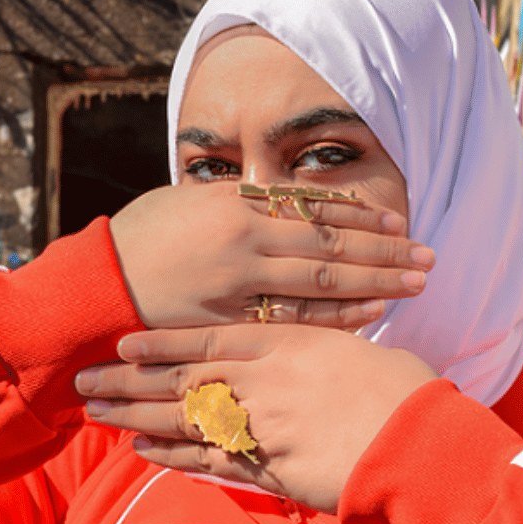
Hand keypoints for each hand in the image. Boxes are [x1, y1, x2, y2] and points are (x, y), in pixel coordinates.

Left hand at [74, 324, 438, 513]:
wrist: (419, 439)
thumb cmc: (397, 388)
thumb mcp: (350, 350)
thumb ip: (311, 345)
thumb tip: (291, 350)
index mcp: (285, 342)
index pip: (206, 339)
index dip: (160, 341)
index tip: (123, 341)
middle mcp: (263, 380)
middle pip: (180, 378)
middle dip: (128, 381)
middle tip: (87, 382)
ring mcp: (261, 424)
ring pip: (183, 418)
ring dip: (136, 417)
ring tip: (99, 414)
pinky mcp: (268, 466)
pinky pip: (208, 460)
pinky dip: (171, 455)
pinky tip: (144, 451)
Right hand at [109, 183, 434, 328]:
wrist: (95, 285)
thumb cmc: (142, 237)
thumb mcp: (191, 202)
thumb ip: (241, 204)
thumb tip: (284, 200)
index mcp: (236, 205)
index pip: (315, 208)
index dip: (362, 214)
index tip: (399, 220)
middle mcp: (244, 241)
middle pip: (331, 245)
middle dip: (384, 251)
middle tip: (428, 257)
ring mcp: (238, 285)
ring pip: (321, 282)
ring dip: (373, 282)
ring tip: (414, 284)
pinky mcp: (230, 323)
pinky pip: (292, 320)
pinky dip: (333, 317)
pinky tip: (367, 314)